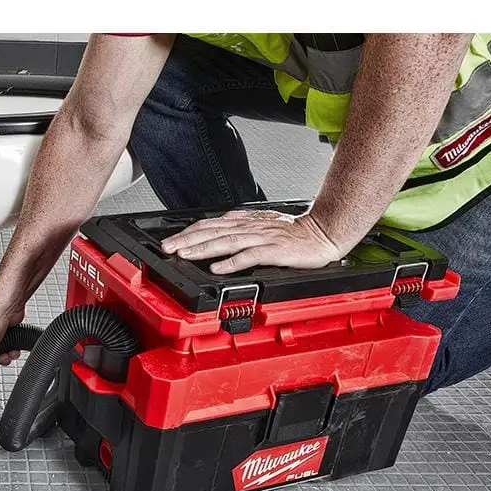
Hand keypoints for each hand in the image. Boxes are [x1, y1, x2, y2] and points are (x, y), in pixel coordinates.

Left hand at [160, 208, 343, 272]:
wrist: (323, 233)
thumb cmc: (293, 233)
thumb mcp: (260, 225)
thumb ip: (238, 229)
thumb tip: (215, 233)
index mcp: (245, 221)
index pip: (210, 224)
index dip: (188, 232)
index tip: (171, 241)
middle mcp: (249, 227)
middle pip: (212, 232)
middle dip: (187, 240)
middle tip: (168, 248)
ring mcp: (261, 238)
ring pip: (226, 241)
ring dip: (203, 248)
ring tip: (185, 255)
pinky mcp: (274, 250)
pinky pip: (249, 256)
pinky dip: (232, 262)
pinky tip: (217, 268)